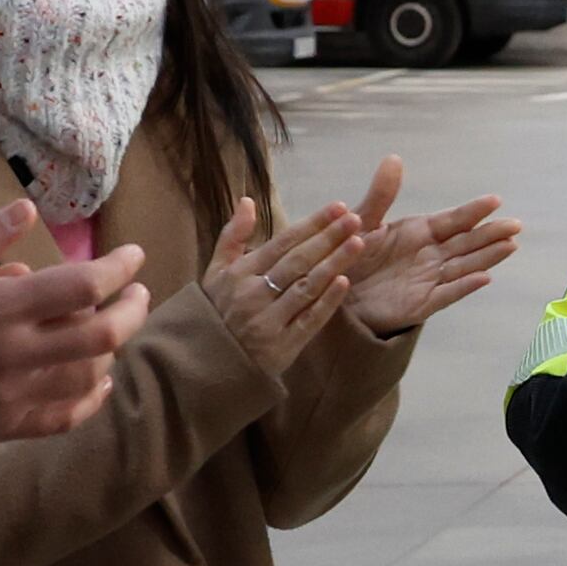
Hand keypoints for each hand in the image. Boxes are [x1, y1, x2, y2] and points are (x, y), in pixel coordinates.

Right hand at [0, 197, 152, 449]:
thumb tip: (26, 210)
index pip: (83, 285)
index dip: (119, 267)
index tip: (134, 254)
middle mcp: (17, 354)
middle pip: (103, 334)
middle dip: (132, 309)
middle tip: (138, 291)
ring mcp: (14, 395)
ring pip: (89, 375)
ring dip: (111, 349)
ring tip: (111, 327)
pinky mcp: (4, 427)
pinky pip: (65, 417)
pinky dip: (92, 398)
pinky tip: (99, 381)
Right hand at [200, 193, 360, 376]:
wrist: (208, 364)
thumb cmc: (215, 312)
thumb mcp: (215, 272)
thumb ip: (232, 236)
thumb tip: (247, 201)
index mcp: (240, 273)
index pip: (282, 242)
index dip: (311, 224)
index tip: (337, 208)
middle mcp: (254, 294)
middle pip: (298, 261)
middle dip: (328, 238)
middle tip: (355, 219)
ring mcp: (269, 321)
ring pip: (306, 287)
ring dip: (334, 263)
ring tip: (358, 243)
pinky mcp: (283, 346)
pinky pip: (309, 320)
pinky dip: (327, 301)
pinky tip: (345, 281)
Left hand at [327, 153, 523, 338]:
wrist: (335, 293)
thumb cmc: (351, 255)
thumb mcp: (364, 220)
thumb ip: (382, 194)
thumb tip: (394, 158)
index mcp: (420, 232)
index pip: (453, 220)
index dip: (474, 211)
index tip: (495, 200)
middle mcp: (431, 254)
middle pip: (468, 242)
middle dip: (492, 234)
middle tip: (516, 225)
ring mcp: (430, 279)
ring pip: (465, 266)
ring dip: (488, 257)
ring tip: (511, 246)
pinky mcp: (422, 304)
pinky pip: (447, 294)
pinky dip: (465, 286)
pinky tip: (484, 278)